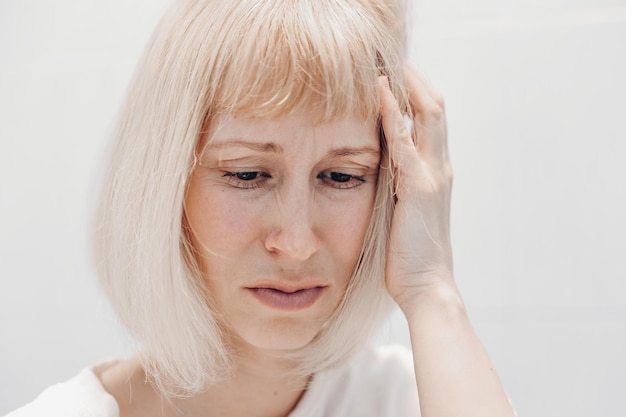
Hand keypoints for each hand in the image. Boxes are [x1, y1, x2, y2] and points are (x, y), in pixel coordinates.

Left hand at [379, 64, 455, 314]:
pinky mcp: (419, 188)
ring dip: (408, 87)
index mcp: (435, 175)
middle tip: (397, 61)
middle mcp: (439, 169)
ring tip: (390, 65)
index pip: (431, 124)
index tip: (397, 79)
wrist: (427, 286)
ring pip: (428, 116)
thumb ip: (399, 190)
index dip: (417, 98)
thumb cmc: (412, 257)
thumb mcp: (405, 215)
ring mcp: (432, 176)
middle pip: (435, 111)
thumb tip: (383, 176)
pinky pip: (405, 141)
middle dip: (417, 82)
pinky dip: (393, 113)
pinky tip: (380, 93)